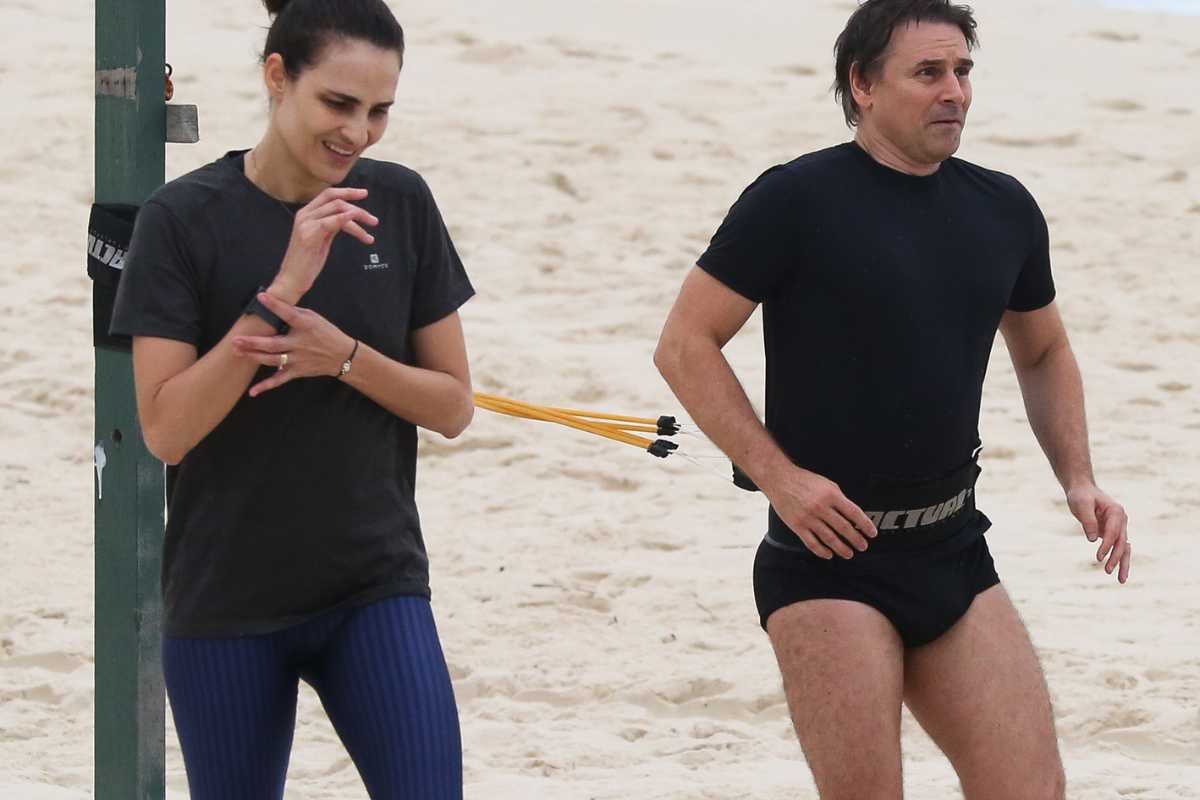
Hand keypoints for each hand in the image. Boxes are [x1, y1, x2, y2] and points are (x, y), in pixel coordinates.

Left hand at [233, 293, 355, 396]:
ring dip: (254, 356)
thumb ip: (294, 314)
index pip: (288, 314)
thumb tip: (274, 307)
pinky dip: (266, 386)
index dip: (275, 305)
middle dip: (253, 342)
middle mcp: (300, 343)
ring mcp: (298, 359)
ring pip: (272, 360)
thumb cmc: (326, 333)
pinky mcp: (297, 371)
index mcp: (306, 326)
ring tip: (238, 352)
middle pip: (273, 344)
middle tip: (237, 340)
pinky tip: (253, 391)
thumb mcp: (314, 318)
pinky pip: (279, 380)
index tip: (261, 296)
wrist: (342, 356)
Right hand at [271, 187, 377, 298]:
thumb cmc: (307, 262)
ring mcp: (305, 223)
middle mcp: (305, 214)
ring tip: (370, 233)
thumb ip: (332, 225)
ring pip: (337, 209)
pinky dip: (346, 220)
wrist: (292, 279)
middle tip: (372, 219)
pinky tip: (358, 228)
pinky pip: (331, 221)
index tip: (363, 194)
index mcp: (307, 213)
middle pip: (334, 199)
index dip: (347, 192)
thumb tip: (348, 217)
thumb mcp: (322, 238)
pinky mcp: (309, 235)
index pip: (328, 194)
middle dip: (356, 204)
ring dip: (358, 218)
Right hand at [762, 466, 877, 559]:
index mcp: (831, 495)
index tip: (872, 533)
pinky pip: (812, 543)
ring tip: (849, 553)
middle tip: (863, 546)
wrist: (779, 479)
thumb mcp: (827, 484)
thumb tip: (853, 515)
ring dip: (842, 548)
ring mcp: (808, 518)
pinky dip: (822, 551)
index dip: (866, 525)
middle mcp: (821, 507)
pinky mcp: (797, 526)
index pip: (854, 513)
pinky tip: (828, 554)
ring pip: (830, 538)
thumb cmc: (803, 480)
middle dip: (856, 540)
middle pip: (844, 528)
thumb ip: (839, 499)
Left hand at [1066, 483, 1130, 582]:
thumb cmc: (1081, 496)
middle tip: (1107, 571)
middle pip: (1122, 542)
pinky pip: (1118, 548)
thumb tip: (1093, 540)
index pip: (1114, 532)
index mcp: (1116, 512)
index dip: (1107, 545)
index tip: (1098, 557)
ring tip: (1121, 580)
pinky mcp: (1113, 533)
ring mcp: (1118, 527)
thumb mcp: (1081, 504)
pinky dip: (1119, 559)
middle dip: (1116, 558)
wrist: (1082, 490)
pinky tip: (1119, 572)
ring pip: (1124, 548)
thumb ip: (1088, 521)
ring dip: (1122, 563)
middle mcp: (1121, 520)